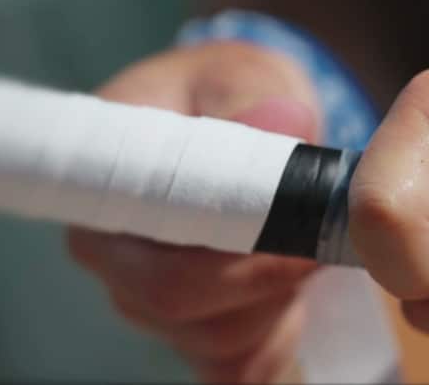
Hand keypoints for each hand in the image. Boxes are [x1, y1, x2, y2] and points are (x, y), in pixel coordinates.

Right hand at [67, 42, 321, 382]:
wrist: (239, 119)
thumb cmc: (228, 92)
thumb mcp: (243, 74)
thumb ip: (257, 98)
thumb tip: (283, 123)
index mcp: (106, 190)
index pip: (151, 256)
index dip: (232, 255)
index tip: (299, 230)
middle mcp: (112, 257)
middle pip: (179, 305)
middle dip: (268, 277)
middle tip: (322, 236)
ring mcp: (146, 302)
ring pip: (218, 339)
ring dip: (279, 298)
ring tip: (303, 241)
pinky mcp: (190, 333)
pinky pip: (240, 363)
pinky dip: (280, 330)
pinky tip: (293, 285)